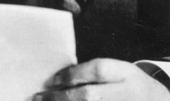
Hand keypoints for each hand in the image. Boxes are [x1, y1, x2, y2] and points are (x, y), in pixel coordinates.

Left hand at [33, 58, 169, 100]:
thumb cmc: (131, 85)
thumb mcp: (120, 71)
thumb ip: (95, 72)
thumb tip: (62, 79)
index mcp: (126, 75)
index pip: (99, 71)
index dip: (74, 74)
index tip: (53, 79)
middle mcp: (124, 95)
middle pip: (89, 97)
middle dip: (60, 98)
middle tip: (38, 97)